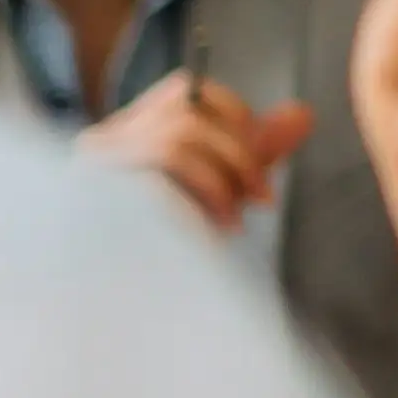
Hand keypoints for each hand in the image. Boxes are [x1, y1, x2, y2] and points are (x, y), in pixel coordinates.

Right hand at [78, 72, 312, 234]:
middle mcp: (103, 142)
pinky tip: (214, 231)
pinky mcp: (97, 192)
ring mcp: (94, 166)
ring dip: (224, 178)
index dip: (235, 117)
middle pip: (186, 112)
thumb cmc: (165, 251)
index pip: (187, 91)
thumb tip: (303, 114)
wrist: (120, 305)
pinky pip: (163, 168)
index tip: (259, 164)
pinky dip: (205, 193)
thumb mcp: (219, 192)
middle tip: (262, 198)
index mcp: (126, 135)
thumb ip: (254, 153)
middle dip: (239, 153)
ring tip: (234, 220)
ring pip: (176, 139)